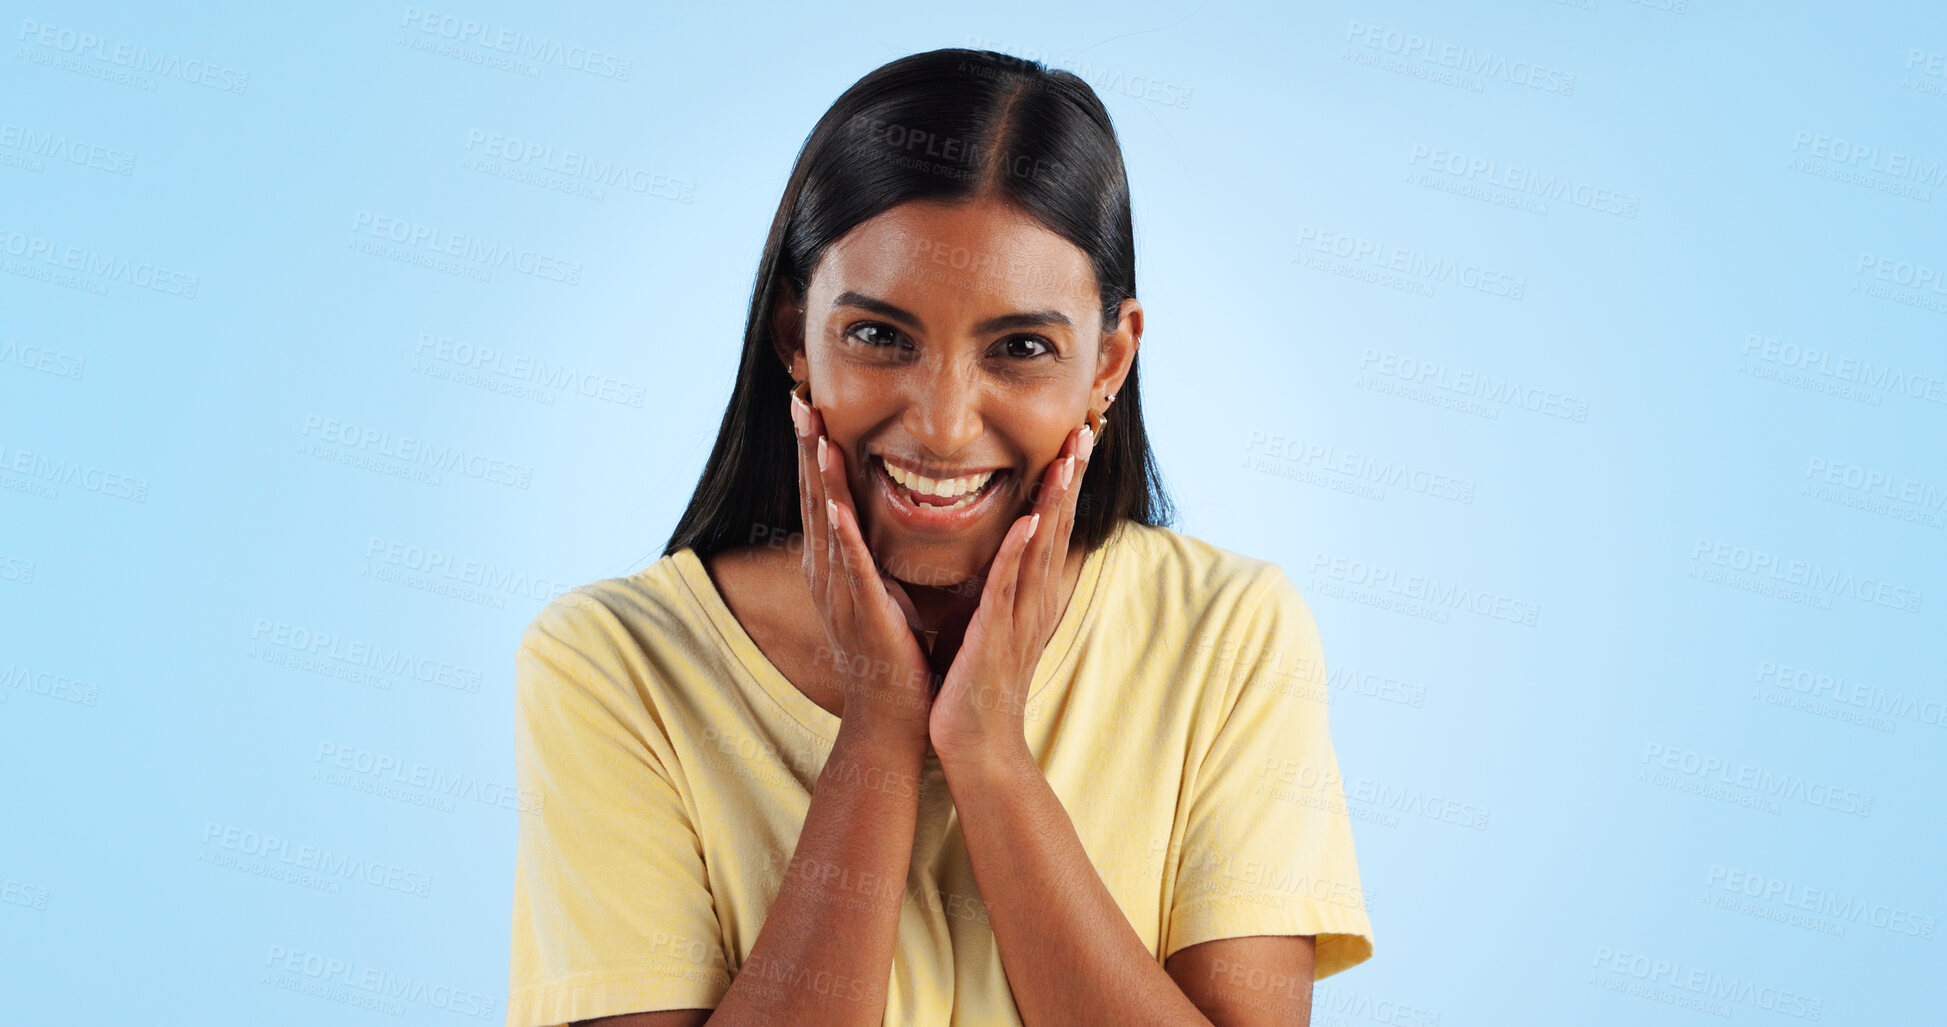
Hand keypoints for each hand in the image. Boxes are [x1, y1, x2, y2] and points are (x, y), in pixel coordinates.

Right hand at [791, 389, 935, 744]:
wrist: (894, 713)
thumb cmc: (894, 652)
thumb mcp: (881, 590)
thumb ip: (873, 555)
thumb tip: (877, 521)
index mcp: (834, 567)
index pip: (821, 496)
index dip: (815, 451)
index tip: (811, 406)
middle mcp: (827, 574)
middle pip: (813, 498)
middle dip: (808, 447)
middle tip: (800, 399)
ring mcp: (839, 592)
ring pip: (826, 522)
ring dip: (820, 475)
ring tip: (816, 431)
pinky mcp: (861, 611)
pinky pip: (851, 565)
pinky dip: (841, 532)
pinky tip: (836, 501)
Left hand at [928, 421, 1096, 767]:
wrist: (974, 745)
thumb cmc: (972, 685)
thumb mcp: (985, 622)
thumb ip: (995, 586)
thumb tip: (995, 555)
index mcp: (1026, 595)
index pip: (1049, 528)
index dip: (1062, 484)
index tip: (1072, 440)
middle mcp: (1031, 600)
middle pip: (1058, 527)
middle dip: (1070, 478)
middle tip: (1085, 431)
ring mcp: (1019, 617)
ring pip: (1041, 547)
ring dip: (1055, 501)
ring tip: (1067, 458)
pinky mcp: (996, 634)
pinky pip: (1009, 586)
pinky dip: (1019, 551)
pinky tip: (1030, 519)